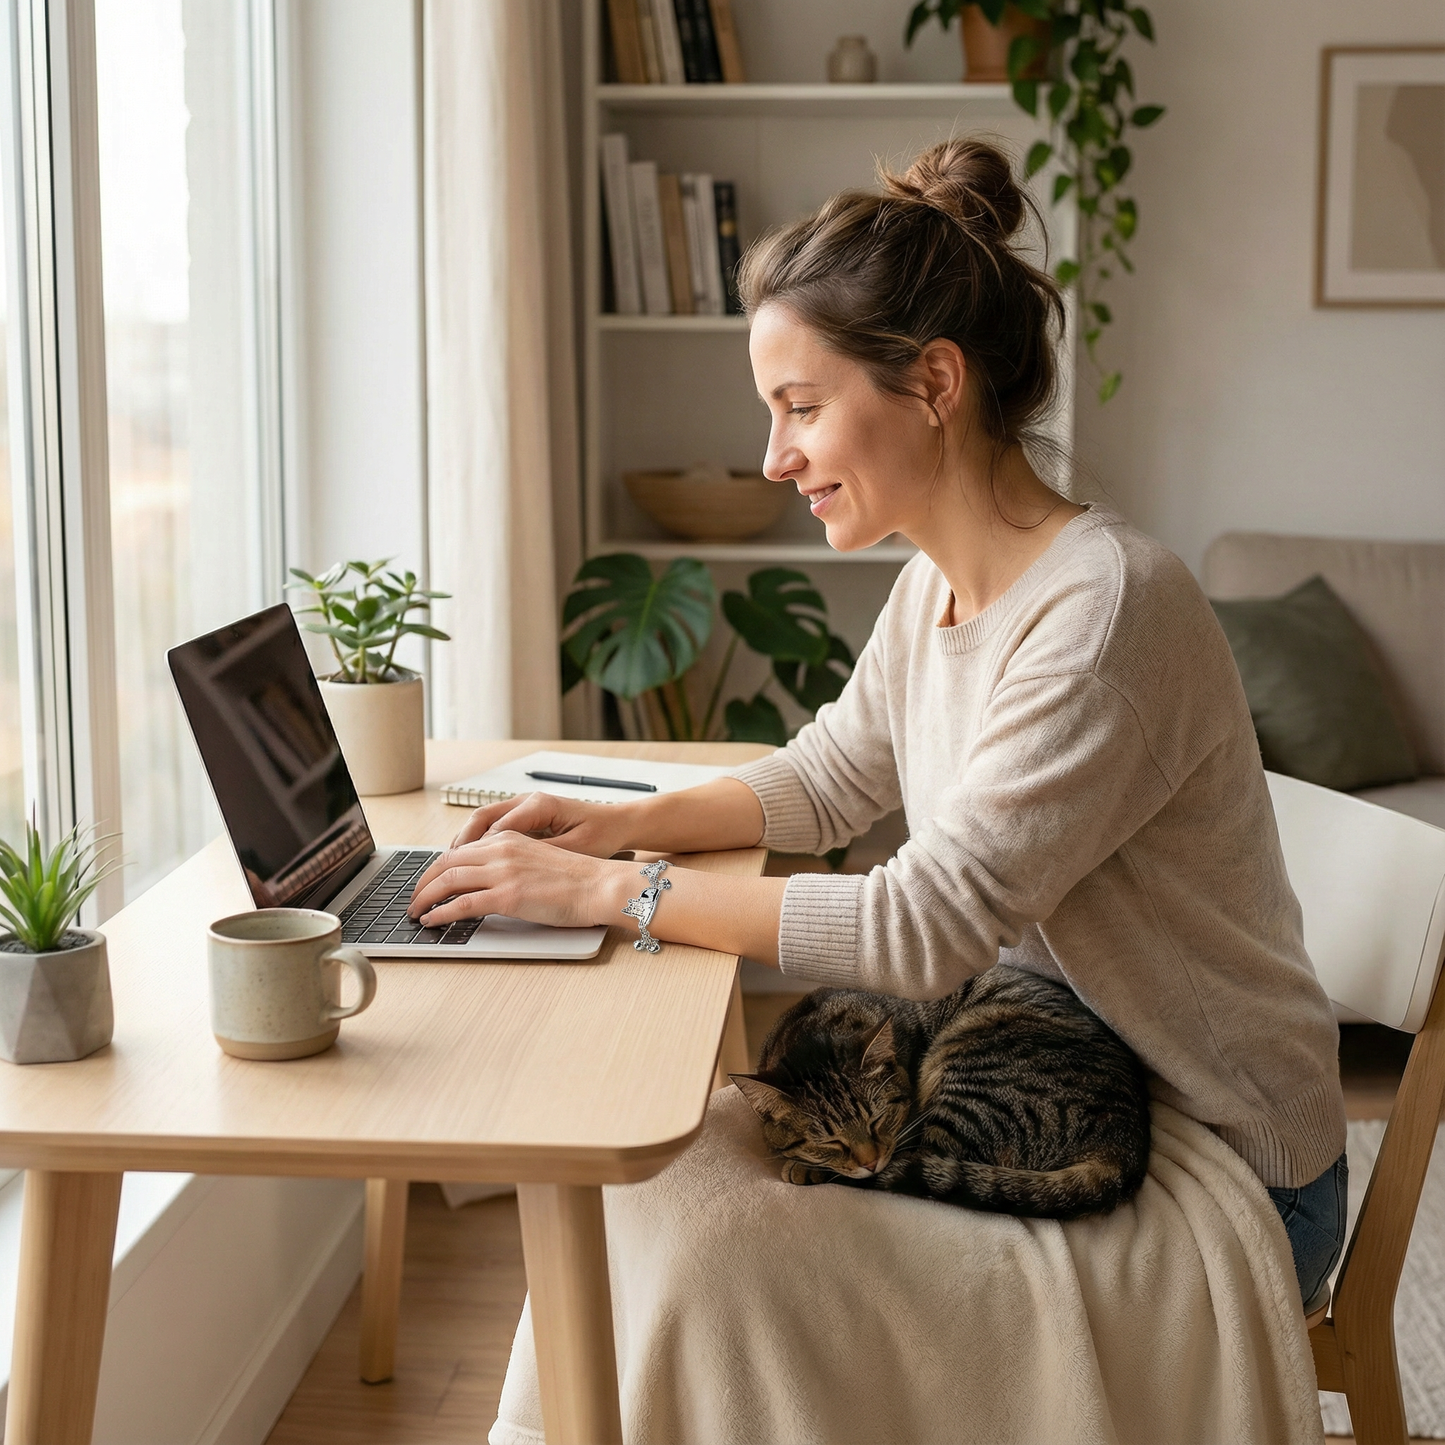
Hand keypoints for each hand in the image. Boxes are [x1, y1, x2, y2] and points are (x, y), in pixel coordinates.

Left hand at [407, 830, 631, 929]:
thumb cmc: (578, 879)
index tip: (428, 882)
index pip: (460, 850)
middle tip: (414, 899)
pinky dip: (441, 913)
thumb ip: (511, 865)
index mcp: (509, 839)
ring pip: (448, 881)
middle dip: (424, 882)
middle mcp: (501, 850)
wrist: (600, 885)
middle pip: (446, 862)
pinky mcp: (507, 896)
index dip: (437, 867)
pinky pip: (462, 904)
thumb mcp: (538, 860)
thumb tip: (489, 883)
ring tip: (416, 912)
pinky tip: (433, 921)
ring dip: (425, 898)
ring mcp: (503, 872)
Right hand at [451, 792, 634, 857]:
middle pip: (480, 819)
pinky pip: (493, 828)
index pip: (494, 827)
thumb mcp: (573, 850)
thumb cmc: (601, 834)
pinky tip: (469, 865)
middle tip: (440, 873)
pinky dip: (478, 845)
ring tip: (447, 870)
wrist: (619, 824)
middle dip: (458, 847)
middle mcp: (526, 801)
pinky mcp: (526, 817)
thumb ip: (539, 856)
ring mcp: (524, 807)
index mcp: (538, 805)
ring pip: (482, 822)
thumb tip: (507, 870)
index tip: (459, 873)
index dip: (474, 852)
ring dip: (464, 845)